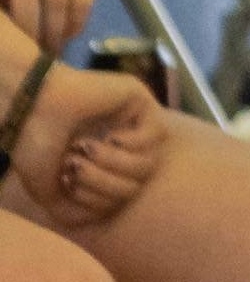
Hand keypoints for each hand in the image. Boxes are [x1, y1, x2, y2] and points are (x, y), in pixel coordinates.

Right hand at [7, 63, 163, 227]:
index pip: (120, 199)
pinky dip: (129, 145)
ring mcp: (134, 121)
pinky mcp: (141, 99)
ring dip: (114, 164)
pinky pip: (155, 136)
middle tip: (76, 167)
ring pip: (149, 163)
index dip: (96, 203)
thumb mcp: (52, 191)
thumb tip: (104, 213)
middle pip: (136, 185)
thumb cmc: (37, 145)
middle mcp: (123, 144)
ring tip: (88, 150)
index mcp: (105, 164)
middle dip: (103, 184)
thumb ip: (77, 211)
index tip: (69, 184)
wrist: (30, 109)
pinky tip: (108, 135)